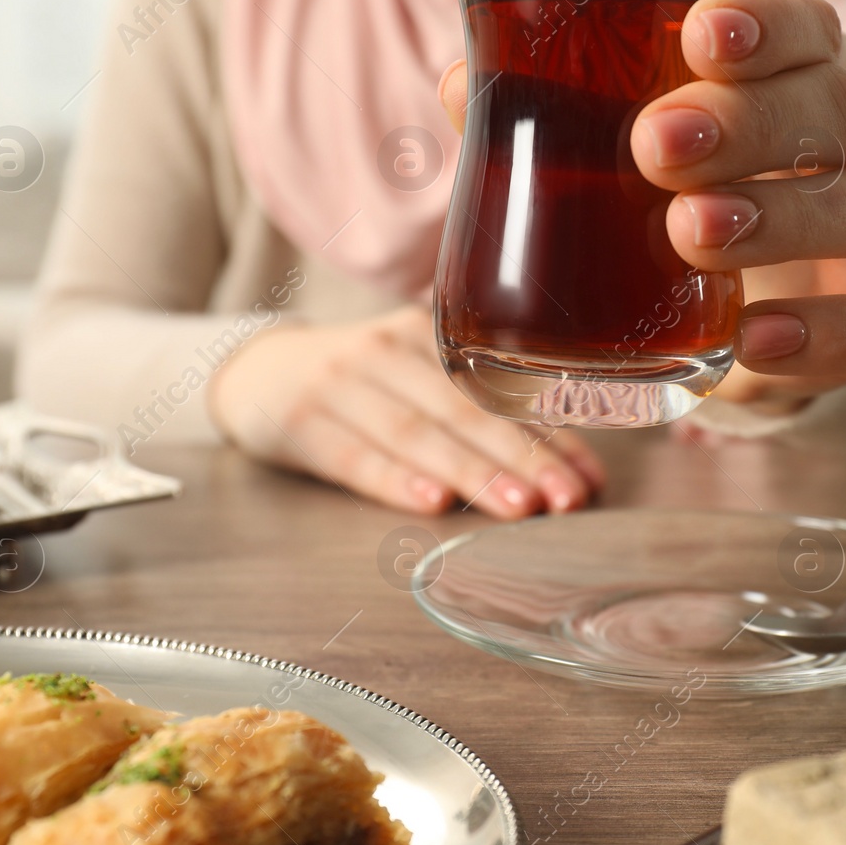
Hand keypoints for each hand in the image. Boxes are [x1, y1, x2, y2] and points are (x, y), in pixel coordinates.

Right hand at [208, 306, 604, 517]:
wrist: (256, 371)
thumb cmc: (360, 386)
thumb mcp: (415, 377)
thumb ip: (474, 411)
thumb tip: (559, 464)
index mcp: (431, 338)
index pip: (501, 392)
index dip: (550, 437)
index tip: (590, 479)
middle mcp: (389, 352)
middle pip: (465, 410)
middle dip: (522, 457)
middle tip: (564, 498)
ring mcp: (341, 383)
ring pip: (417, 432)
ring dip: (471, 472)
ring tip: (516, 506)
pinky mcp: (300, 420)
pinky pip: (355, 455)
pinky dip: (395, 480)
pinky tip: (431, 502)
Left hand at [439, 0, 845, 411]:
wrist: (777, 299)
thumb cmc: (694, 192)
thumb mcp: (629, 148)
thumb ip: (556, 115)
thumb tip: (462, 87)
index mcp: (801, 70)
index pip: (809, 24)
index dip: (767, 24)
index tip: (700, 35)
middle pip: (837, 108)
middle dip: (748, 122)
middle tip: (656, 146)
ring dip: (782, 217)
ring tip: (691, 232)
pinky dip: (830, 333)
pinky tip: (755, 339)